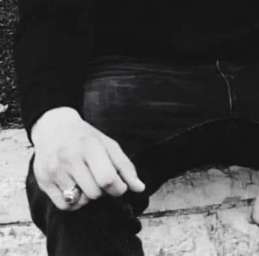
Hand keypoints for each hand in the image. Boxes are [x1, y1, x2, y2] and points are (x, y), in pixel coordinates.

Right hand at [31, 107, 145, 211]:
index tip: (117, 184)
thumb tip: (140, 188)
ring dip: (87, 196)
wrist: (53, 128)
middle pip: (95, 193)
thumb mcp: (108, 145)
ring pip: (80, 201)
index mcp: (89, 146)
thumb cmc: (85, 138)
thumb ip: (125, 167)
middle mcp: (70, 158)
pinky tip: (73, 187)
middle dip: (101, 190)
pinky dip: (73, 202)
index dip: (118, 188)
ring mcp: (55, 170)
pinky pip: (64, 206)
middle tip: (97, 178)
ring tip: (85, 180)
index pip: (107, 179)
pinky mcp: (43, 181)